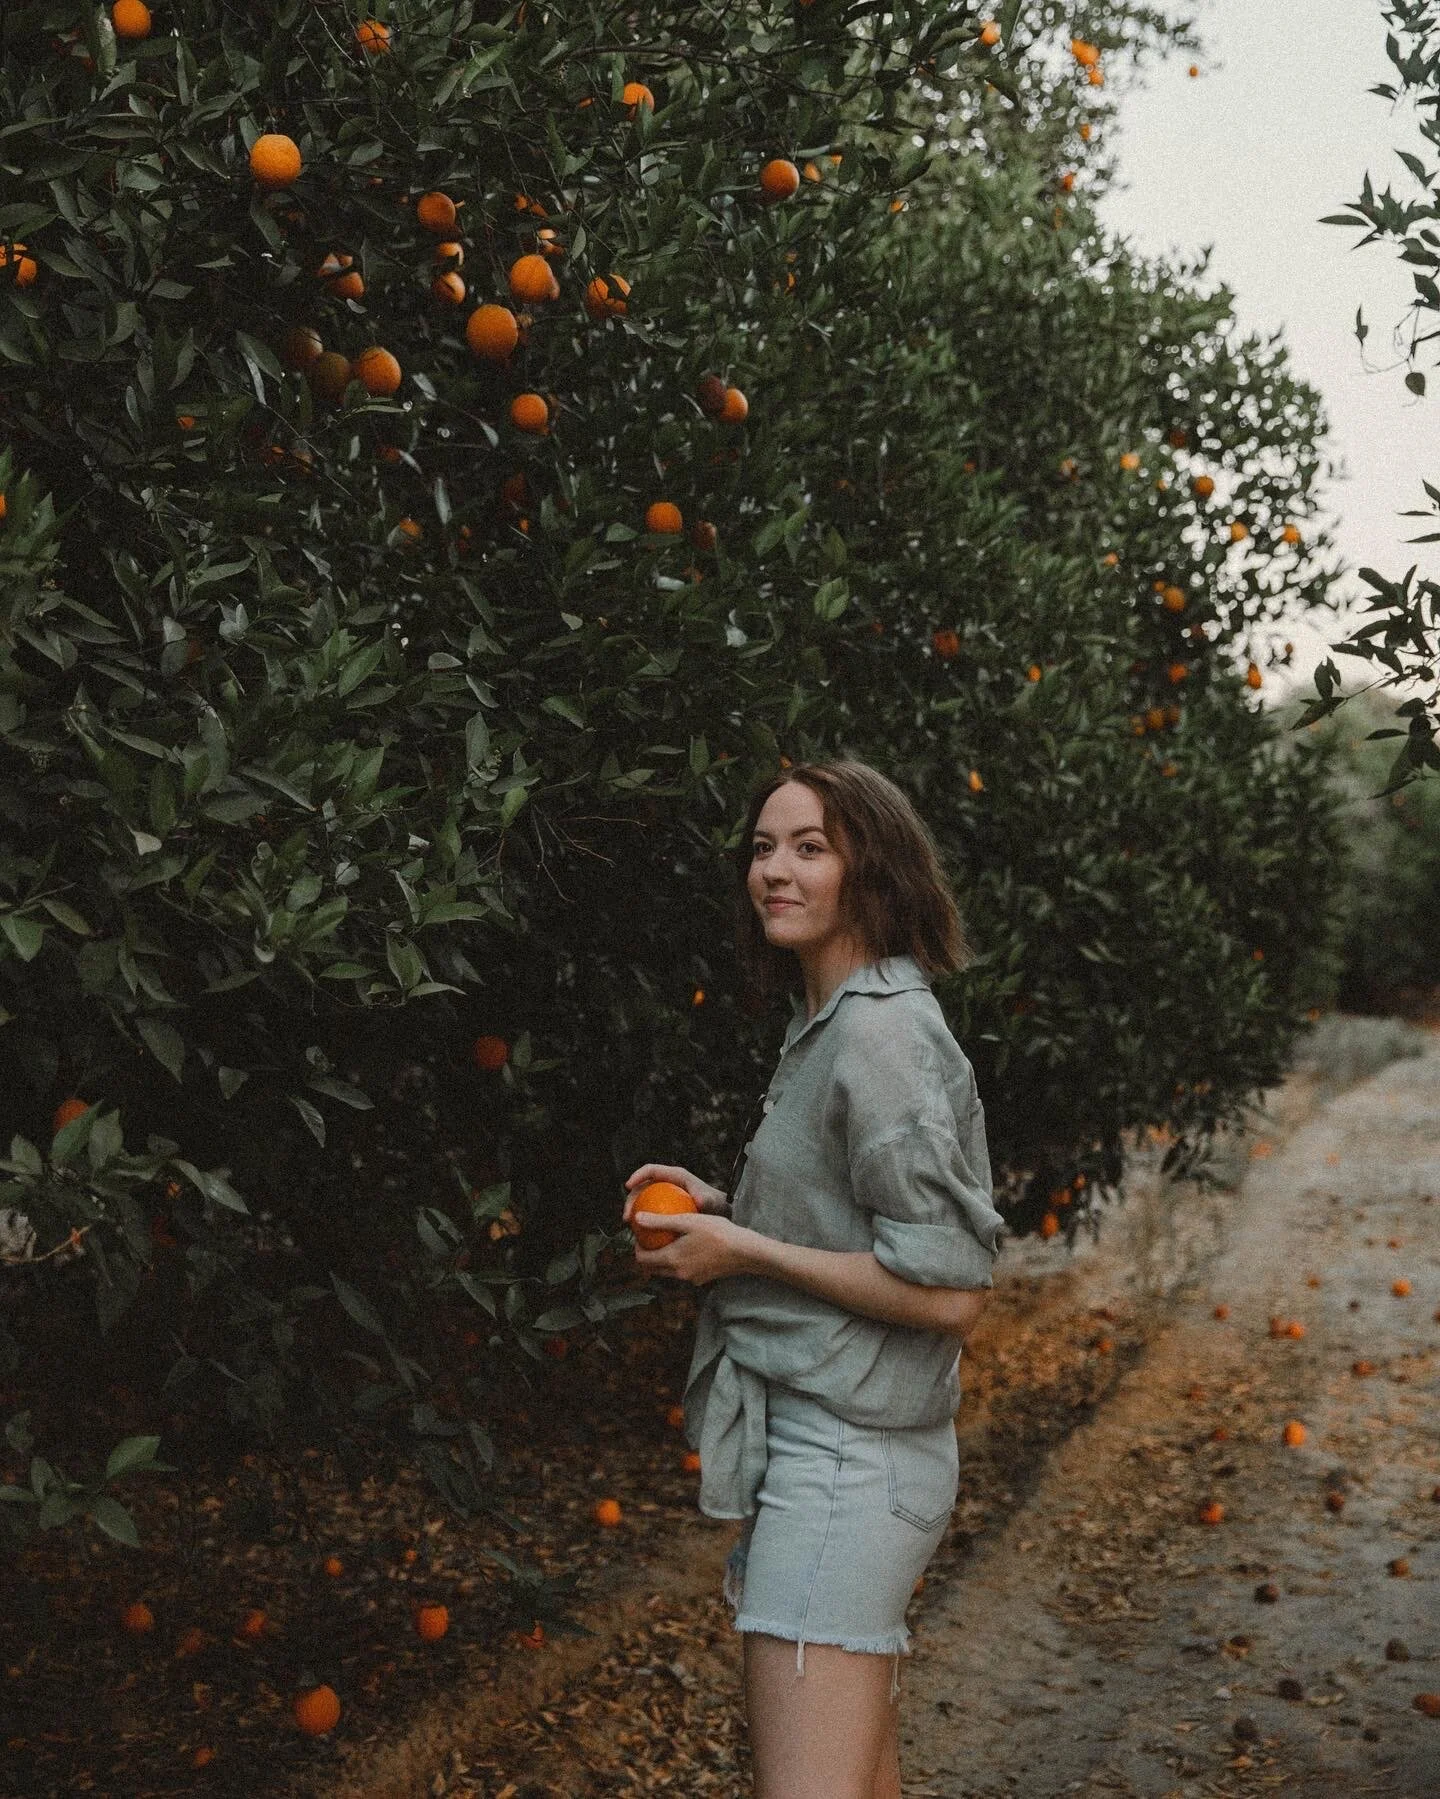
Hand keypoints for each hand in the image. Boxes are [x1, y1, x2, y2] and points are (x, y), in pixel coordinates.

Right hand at [622, 1164, 728, 1220]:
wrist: (720, 1214)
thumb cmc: (716, 1204)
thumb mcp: (712, 1201)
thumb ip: (707, 1200)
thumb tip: (699, 1200)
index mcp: (676, 1176)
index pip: (651, 1170)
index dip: (637, 1175)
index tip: (628, 1186)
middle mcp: (668, 1183)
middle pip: (642, 1186)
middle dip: (631, 1199)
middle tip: (627, 1216)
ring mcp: (665, 1195)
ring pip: (643, 1200)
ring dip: (634, 1212)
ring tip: (630, 1226)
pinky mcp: (664, 1207)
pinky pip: (650, 1212)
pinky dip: (644, 1221)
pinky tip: (641, 1234)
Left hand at [627, 1207, 754, 1285]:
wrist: (744, 1252)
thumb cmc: (717, 1232)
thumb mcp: (687, 1221)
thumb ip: (660, 1221)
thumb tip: (637, 1218)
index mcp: (672, 1259)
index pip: (642, 1260)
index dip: (637, 1248)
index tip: (640, 1236)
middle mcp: (679, 1273)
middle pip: (653, 1268)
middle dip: (648, 1255)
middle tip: (652, 1238)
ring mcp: (691, 1279)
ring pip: (668, 1271)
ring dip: (664, 1259)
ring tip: (670, 1241)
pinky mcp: (702, 1279)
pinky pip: (684, 1272)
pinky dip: (680, 1262)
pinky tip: (689, 1248)